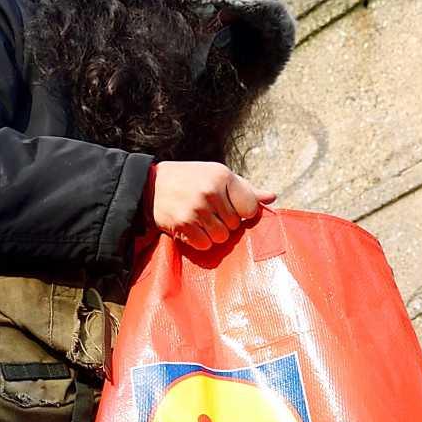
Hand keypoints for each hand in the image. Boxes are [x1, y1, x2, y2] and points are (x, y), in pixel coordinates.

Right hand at [146, 162, 275, 252]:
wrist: (149, 186)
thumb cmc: (190, 180)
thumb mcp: (217, 176)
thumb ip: (245, 189)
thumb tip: (272, 197)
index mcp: (222, 176)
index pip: (250, 208)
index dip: (242, 212)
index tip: (230, 208)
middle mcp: (211, 191)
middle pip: (235, 225)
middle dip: (225, 223)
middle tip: (210, 213)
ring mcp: (196, 209)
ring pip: (221, 238)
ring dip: (213, 234)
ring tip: (201, 221)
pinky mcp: (184, 225)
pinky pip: (205, 245)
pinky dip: (200, 241)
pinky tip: (192, 228)